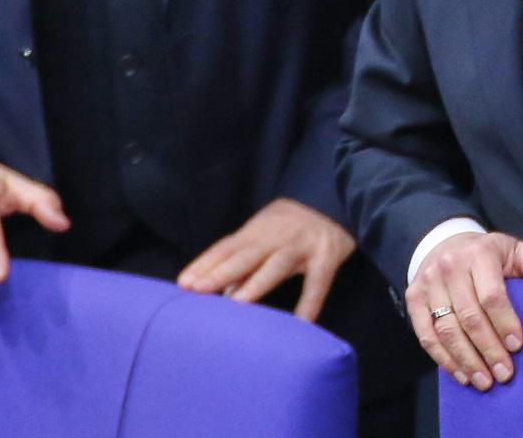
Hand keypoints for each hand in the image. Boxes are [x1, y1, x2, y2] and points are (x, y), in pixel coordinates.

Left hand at [177, 198, 354, 320]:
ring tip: (234, 304)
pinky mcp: (327, 258)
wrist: (339, 196)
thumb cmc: (294, 223)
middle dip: (219, 272)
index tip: (183, 283)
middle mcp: (277, 236)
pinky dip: (309, 304)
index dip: (205, 264)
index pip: (227, 247)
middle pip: (245, 255)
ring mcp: (302, 247)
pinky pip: (317, 284)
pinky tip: (301, 325)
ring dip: (254, 284)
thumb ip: (246, 259)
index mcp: (258, 229)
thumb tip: (221, 290)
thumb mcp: (267, 232)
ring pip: (275, 266)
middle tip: (197, 290)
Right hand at [405, 232, 522, 390]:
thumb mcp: (513, 249)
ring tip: (484, 381)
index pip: (491, 295)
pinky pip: (426, 335)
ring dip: (466, 360)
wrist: (445, 243)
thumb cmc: (487, 254)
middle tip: (504, 374)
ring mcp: (428, 283)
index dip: (504, 323)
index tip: (517, 346)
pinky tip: (461, 374)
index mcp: (478, 254)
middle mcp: (449, 267)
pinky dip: (443, 358)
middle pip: (468, 317)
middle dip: (488, 350)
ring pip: (446, 330)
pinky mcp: (414, 298)